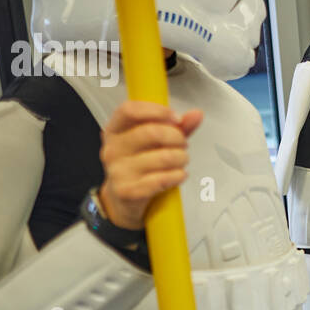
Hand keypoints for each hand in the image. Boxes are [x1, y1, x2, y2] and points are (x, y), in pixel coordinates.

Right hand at [98, 100, 202, 229]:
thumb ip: (176, 127)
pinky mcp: (128, 191)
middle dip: (177, 138)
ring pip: (163, 157)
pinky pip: (162, 179)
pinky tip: (178, 175)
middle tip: (183, 145)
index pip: (130, 110)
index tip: (177, 118)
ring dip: (181, 158)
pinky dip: (178, 176)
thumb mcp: (155, 142)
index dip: (157, 111)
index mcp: (115, 130)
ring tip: (181, 161)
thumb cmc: (140, 165)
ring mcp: (118, 171)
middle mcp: (113, 149)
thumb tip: (196, 114)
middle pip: (152, 132)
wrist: (122, 199)